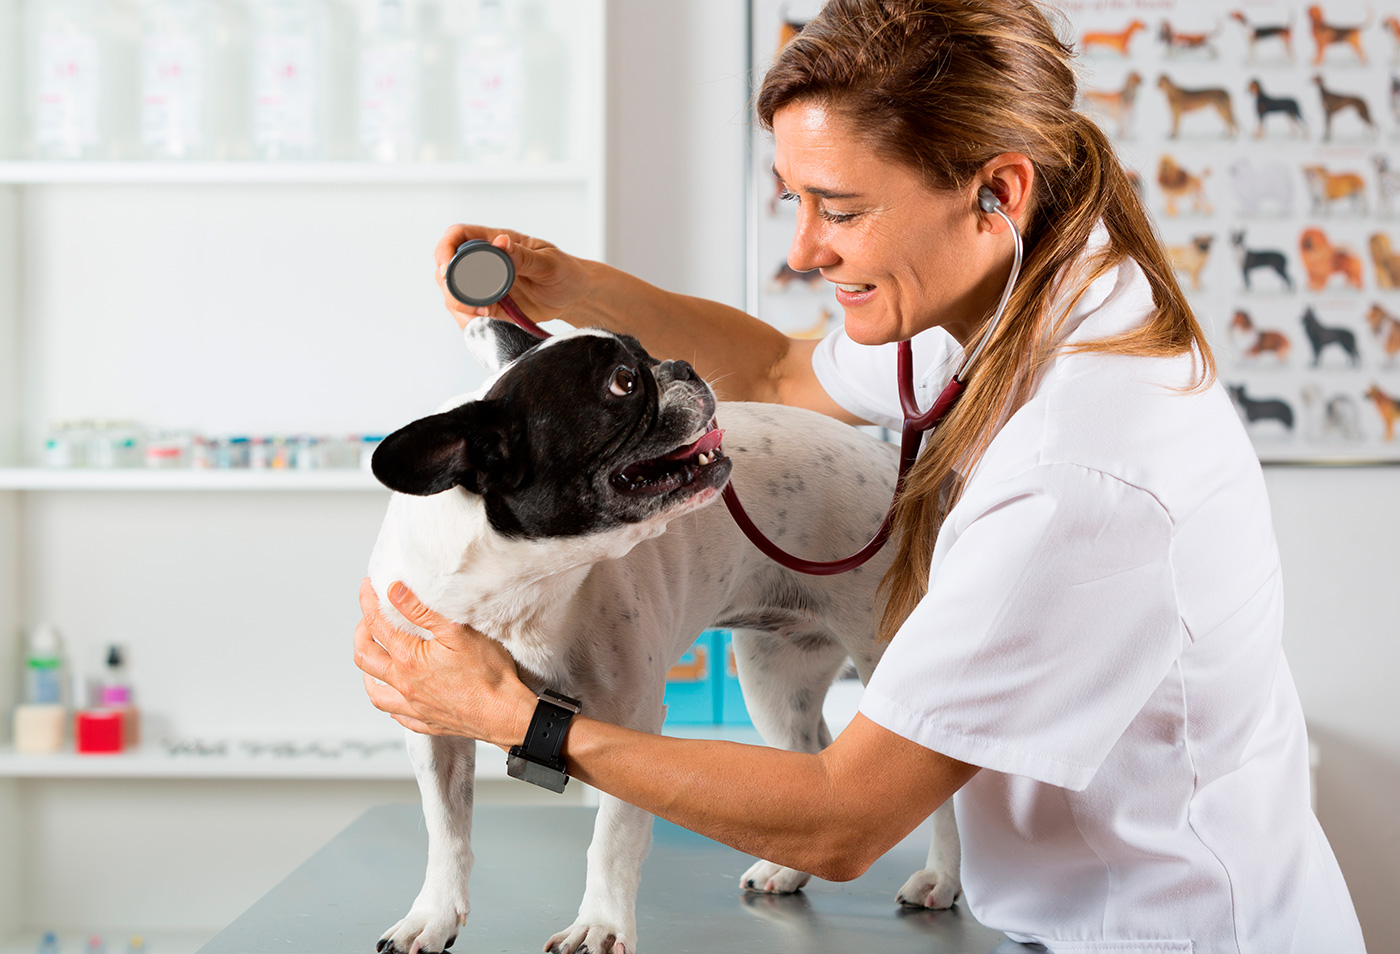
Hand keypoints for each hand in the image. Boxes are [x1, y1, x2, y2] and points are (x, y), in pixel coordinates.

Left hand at [354, 578, 533, 745]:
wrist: (504, 713)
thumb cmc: (488, 674)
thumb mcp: (457, 630)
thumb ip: (421, 610)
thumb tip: (394, 592)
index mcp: (408, 659)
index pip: (377, 625)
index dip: (368, 603)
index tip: (367, 587)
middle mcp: (404, 685)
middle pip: (366, 658)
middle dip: (361, 634)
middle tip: (367, 620)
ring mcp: (414, 706)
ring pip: (375, 692)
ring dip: (368, 672)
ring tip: (374, 658)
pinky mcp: (427, 721)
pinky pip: (397, 715)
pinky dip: (391, 702)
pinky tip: (397, 694)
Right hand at [433, 225, 590, 330]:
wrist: (574, 296)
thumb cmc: (565, 272)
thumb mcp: (549, 262)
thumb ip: (524, 256)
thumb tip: (501, 242)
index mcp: (496, 241)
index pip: (459, 237)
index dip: (447, 250)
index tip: (449, 269)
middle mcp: (485, 263)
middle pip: (448, 269)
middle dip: (451, 287)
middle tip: (472, 301)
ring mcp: (484, 287)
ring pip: (454, 295)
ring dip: (461, 307)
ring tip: (485, 313)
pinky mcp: (490, 308)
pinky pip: (469, 315)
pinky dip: (470, 321)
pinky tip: (486, 321)